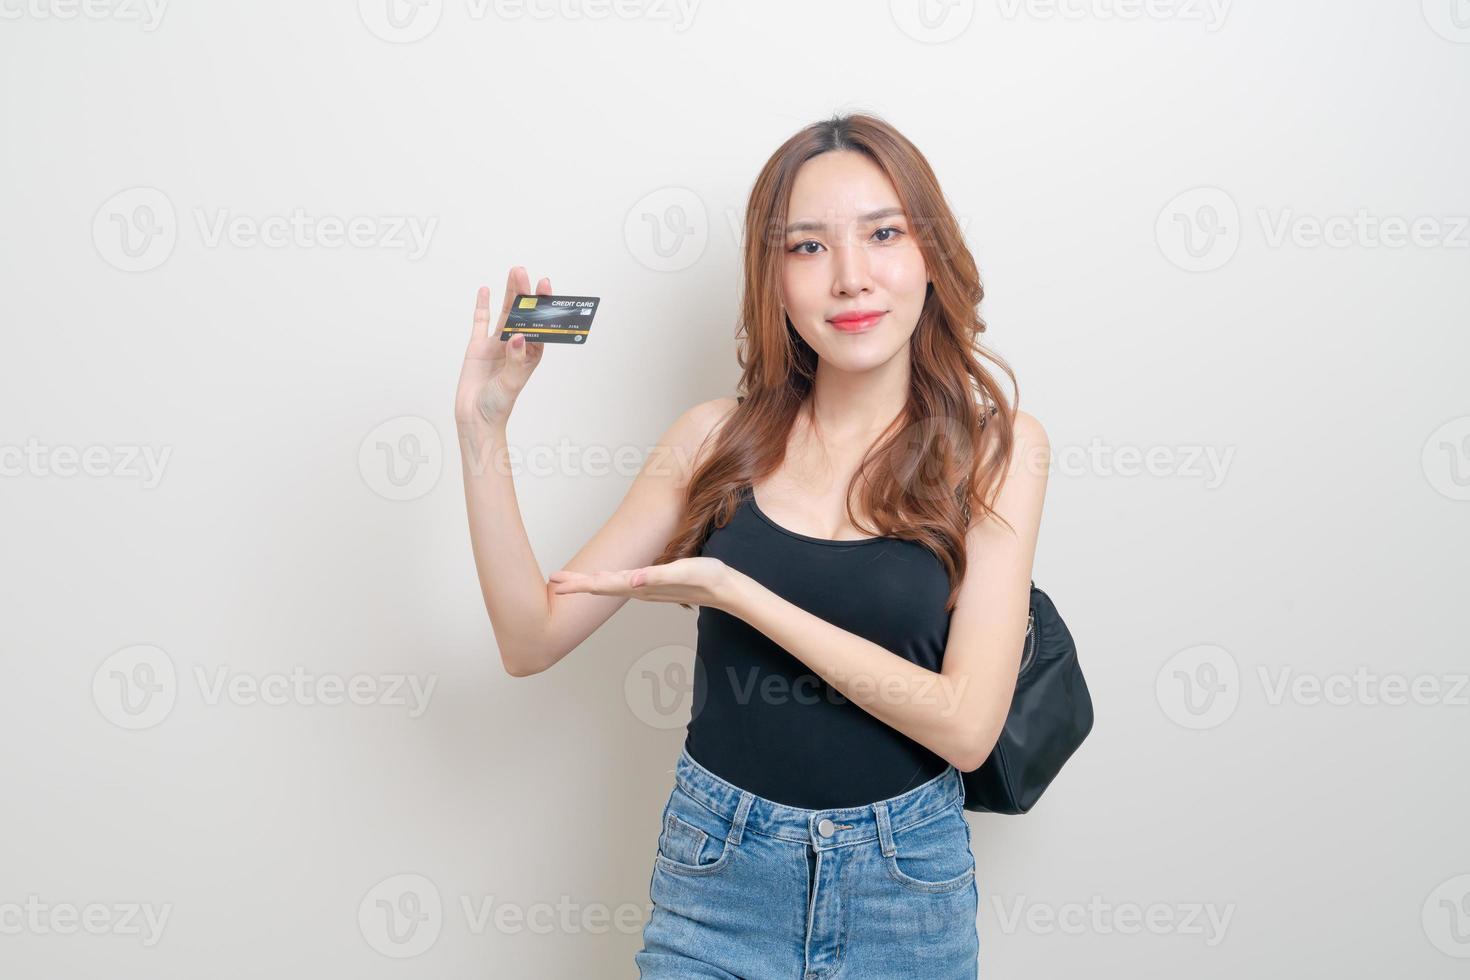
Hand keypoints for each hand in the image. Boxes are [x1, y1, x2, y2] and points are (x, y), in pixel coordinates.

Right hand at [454, 266, 548, 426]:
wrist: (475, 417)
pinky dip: (483, 306)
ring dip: (510, 294)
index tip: (544, 286)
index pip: (540, 325)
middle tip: (522, 273)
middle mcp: (516, 346)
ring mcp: (497, 344)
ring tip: (513, 273)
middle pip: (523, 314)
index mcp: (530, 354)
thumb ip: (515, 360)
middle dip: (525, 293)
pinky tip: (486, 290)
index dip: (543, 305)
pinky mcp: (478, 346)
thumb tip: (518, 337)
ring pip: (506, 313)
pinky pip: (481, 321)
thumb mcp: (511, 383)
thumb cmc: (498, 405)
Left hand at [548, 557, 739, 612]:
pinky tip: (606, 580)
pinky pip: (622, 584)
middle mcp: (640, 589)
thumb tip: (631, 581)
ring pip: (610, 586)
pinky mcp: (653, 585)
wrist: (725, 589)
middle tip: (554, 579)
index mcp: (641, 586)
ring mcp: (646, 589)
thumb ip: (657, 576)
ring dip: (590, 583)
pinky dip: (607, 582)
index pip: (603, 584)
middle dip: (577, 584)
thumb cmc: (706, 577)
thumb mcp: (683, 571)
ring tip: (571, 580)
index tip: (558, 582)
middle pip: (601, 587)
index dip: (579, 583)